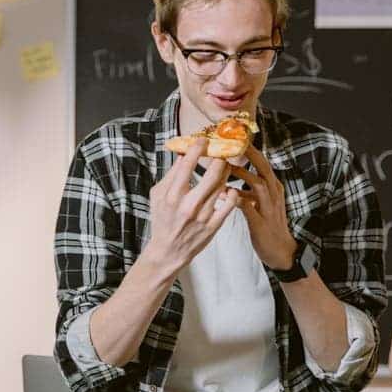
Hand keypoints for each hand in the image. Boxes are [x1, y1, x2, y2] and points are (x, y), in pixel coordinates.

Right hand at [145, 137, 239, 269]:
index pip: (188, 163)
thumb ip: (171, 175)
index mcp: (172, 194)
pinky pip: (230, 204)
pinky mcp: (213, 225)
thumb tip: (184, 154)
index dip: (198, 147)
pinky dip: (233, 193)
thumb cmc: (162, 220)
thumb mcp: (158, 195)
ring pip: (223, 185)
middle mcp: (189, 204)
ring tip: (225, 167)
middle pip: (213, 172)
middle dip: (220, 158)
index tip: (203, 140)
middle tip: (221, 152)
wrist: (168, 251)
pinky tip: (230, 189)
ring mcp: (203, 215)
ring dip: (227, 172)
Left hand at [230, 147, 296, 269]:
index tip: (237, 139)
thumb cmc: (267, 226)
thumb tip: (228, 180)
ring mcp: (269, 208)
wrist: (281, 251)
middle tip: (234, 142)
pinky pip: (250, 208)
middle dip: (250, 154)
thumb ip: (247, 191)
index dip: (251, 151)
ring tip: (227, 165)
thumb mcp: (260, 204)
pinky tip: (227, 193)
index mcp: (273, 188)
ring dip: (243, 173)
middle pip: (263, 168)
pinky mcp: (261, 222)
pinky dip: (239, 199)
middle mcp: (273, 194)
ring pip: (258, 184)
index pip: (263, 164)